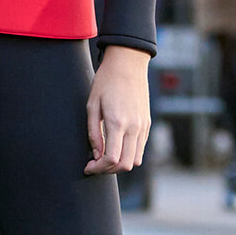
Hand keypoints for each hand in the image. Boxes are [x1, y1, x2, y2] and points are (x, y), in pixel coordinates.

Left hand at [85, 46, 150, 175]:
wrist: (128, 64)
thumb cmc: (106, 82)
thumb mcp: (92, 105)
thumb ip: (93, 133)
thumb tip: (96, 155)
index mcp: (118, 122)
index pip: (111, 159)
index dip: (98, 168)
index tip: (88, 167)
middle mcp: (134, 127)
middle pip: (125, 164)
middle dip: (108, 170)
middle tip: (95, 165)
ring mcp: (143, 126)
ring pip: (136, 160)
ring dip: (120, 164)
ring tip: (105, 157)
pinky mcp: (147, 124)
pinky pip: (140, 149)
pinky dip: (129, 155)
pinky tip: (116, 147)